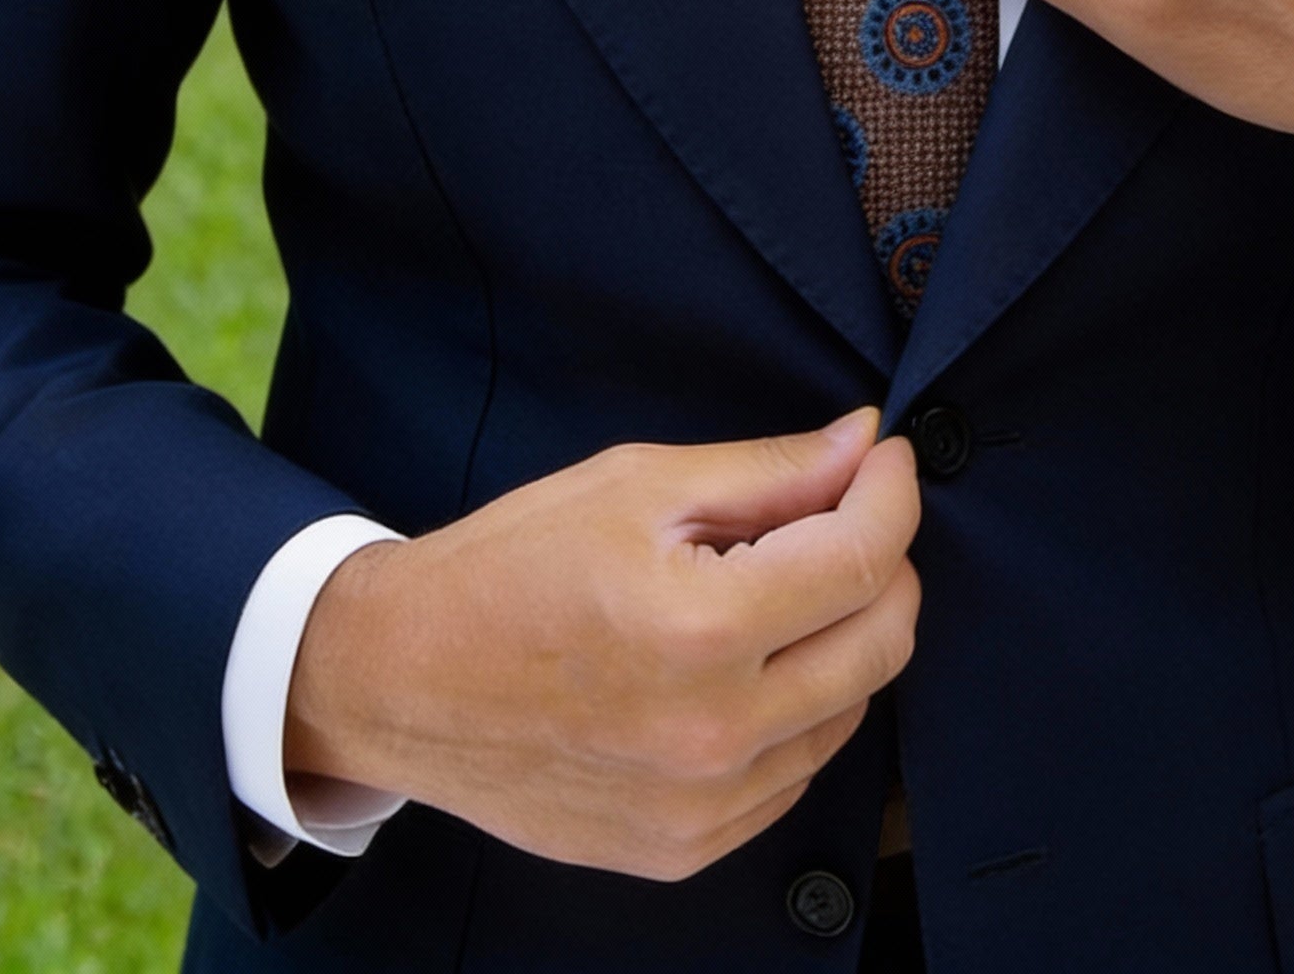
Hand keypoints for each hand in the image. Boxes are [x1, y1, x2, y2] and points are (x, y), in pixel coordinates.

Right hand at [282, 408, 919, 881]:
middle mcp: (714, 731)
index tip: (886, 460)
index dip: (893, 494)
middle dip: (885, 560)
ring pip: (852, 708)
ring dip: (844, 635)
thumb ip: (767, 471)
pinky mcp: (686, 847)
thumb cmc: (508, 567)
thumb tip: (863, 445)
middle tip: (847, 513)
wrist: (400, 682)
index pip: (864, 558)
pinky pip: (797, 771)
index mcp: (700, 628)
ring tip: (777, 588)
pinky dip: (800, 707)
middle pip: (883, 640)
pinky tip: (747, 662)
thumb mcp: (636, 485)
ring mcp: (703, 806)